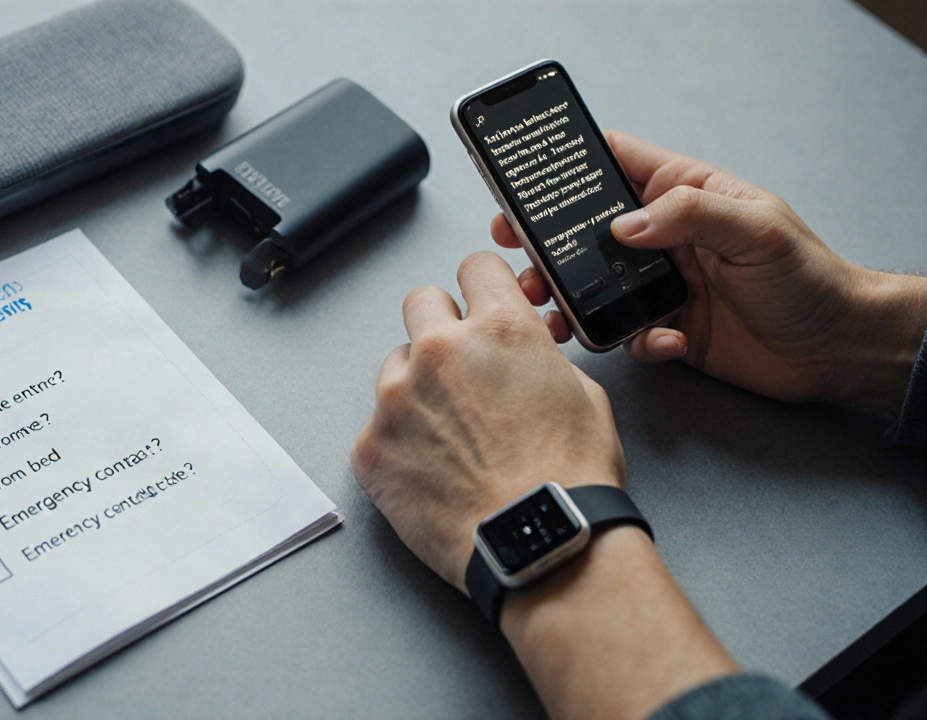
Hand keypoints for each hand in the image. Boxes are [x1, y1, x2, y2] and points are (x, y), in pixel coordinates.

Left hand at [350, 252, 624, 592]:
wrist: (539, 546)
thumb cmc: (569, 480)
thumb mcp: (582, 394)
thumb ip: (538, 358)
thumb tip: (521, 352)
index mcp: (500, 329)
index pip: (475, 267)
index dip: (483, 287)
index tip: (480, 303)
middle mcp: (441, 351)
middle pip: (421, 302)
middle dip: (441, 326)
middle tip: (461, 367)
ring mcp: (397, 398)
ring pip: (395, 365)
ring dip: (417, 386)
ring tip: (451, 435)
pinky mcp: (370, 446)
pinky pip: (378, 426)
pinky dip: (400, 442)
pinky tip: (431, 470)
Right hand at [495, 131, 926, 412]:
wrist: (834, 348)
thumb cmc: (808, 277)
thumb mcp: (755, 229)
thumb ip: (689, 214)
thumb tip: (623, 224)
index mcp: (683, 193)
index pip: (616, 162)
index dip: (569, 168)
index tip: (527, 182)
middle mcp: (665, 236)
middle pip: (587, 229)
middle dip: (545, 239)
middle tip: (512, 248)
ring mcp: (661, 283)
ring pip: (592, 284)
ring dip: (567, 297)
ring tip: (549, 311)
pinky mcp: (664, 328)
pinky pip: (626, 333)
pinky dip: (632, 341)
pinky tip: (662, 342)